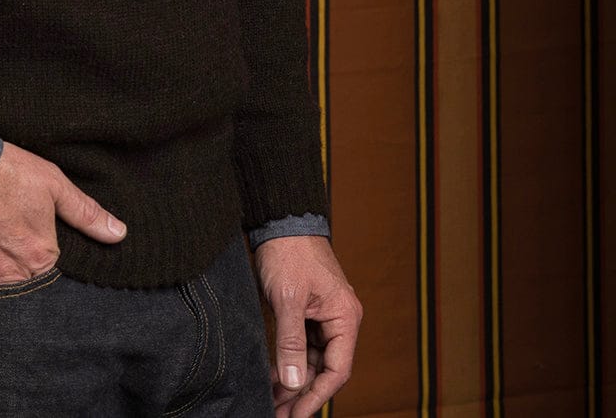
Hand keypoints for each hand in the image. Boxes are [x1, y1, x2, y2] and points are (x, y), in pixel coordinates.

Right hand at [0, 141, 126, 285]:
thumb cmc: (3, 172)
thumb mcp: (51, 183)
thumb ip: (85, 213)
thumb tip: (119, 234)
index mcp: (40, 259)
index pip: (47, 273)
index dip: (37, 255)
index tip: (25, 238)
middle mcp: (11, 280)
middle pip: (18, 286)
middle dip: (13, 270)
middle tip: (1, 241)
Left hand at [254, 234, 361, 417]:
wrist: (280, 219)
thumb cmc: (288, 251)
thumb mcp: (288, 298)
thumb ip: (290, 342)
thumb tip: (292, 383)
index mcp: (345, 317)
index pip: (338, 370)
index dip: (316, 396)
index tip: (295, 414)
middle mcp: (340, 319)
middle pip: (326, 368)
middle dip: (303, 393)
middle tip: (279, 413)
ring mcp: (324, 315)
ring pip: (313, 359)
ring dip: (294, 379)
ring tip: (273, 401)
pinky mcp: (308, 311)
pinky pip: (303, 345)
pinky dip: (290, 361)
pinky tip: (273, 376)